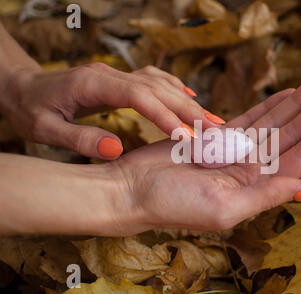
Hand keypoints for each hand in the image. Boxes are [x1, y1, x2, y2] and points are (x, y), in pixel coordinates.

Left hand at [0, 64, 222, 159]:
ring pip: (161, 83)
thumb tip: (116, 150)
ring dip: (188, 101)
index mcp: (93, 84)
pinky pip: (154, 81)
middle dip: (189, 109)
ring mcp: (117, 74)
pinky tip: (189, 99)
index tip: (188, 137)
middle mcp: (110, 75)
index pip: (140, 97)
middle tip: (216, 130)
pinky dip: (175, 90)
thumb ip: (79, 139)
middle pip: (158, 88)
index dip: (166, 115)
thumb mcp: (45, 130)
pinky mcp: (120, 79)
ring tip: (212, 121)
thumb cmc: (31, 109)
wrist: (23, 87)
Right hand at [105, 76, 300, 235]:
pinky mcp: (219, 136)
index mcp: (259, 186)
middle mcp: (253, 167)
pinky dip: (272, 104)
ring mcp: (238, 150)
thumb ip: (269, 196)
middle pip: (296, 133)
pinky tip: (290, 94)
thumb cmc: (173, 204)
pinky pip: (253, 116)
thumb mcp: (225, 207)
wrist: (134, 189)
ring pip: (279, 120)